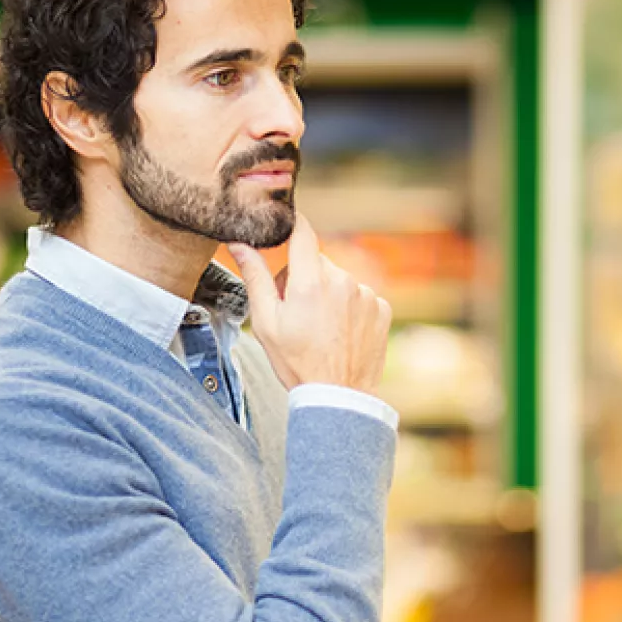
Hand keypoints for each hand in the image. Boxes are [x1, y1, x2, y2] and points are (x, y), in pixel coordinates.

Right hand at [228, 213, 391, 394]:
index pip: (303, 233)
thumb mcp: (266, 322)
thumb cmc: (297, 363)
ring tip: (321, 328)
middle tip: (296, 311)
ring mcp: (366, 295)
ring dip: (329, 294)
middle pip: (317, 262)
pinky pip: (360, 297)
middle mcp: (342, 282)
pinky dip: (350, 308)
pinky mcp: (381, 309)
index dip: (293, 225)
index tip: (286, 224)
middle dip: (304, 277)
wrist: (338, 398)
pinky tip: (341, 333)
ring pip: (339, 280)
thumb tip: (239, 243)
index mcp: (310, 282)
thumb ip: (255, 277)